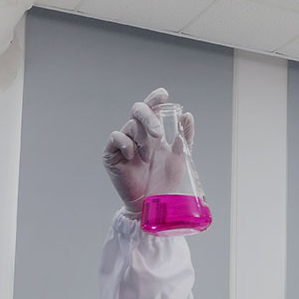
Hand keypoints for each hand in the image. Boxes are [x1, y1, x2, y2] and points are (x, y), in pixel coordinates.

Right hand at [103, 87, 189, 213]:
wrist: (150, 203)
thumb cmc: (163, 181)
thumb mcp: (178, 158)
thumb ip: (183, 137)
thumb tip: (187, 115)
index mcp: (152, 131)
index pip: (152, 108)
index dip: (155, 98)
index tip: (163, 94)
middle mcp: (137, 133)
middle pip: (138, 110)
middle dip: (149, 117)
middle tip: (159, 133)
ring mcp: (123, 142)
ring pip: (131, 125)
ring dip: (143, 139)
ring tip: (148, 157)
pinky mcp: (111, 153)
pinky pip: (116, 137)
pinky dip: (126, 144)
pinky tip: (133, 156)